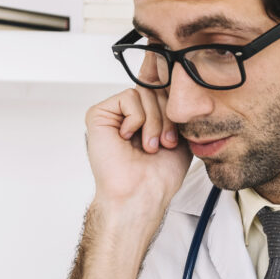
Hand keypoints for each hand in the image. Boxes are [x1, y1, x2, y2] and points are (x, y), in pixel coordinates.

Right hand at [85, 86, 190, 210]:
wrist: (142, 192)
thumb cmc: (157, 175)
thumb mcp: (180, 136)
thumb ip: (178, 111)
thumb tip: (180, 86)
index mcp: (146, 120)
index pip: (165, 94)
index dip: (174, 112)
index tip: (174, 139)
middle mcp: (128, 116)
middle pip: (156, 90)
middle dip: (167, 118)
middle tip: (163, 144)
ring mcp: (113, 115)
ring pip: (144, 92)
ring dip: (154, 121)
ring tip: (149, 146)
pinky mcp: (99, 114)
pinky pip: (129, 96)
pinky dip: (137, 119)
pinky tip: (128, 138)